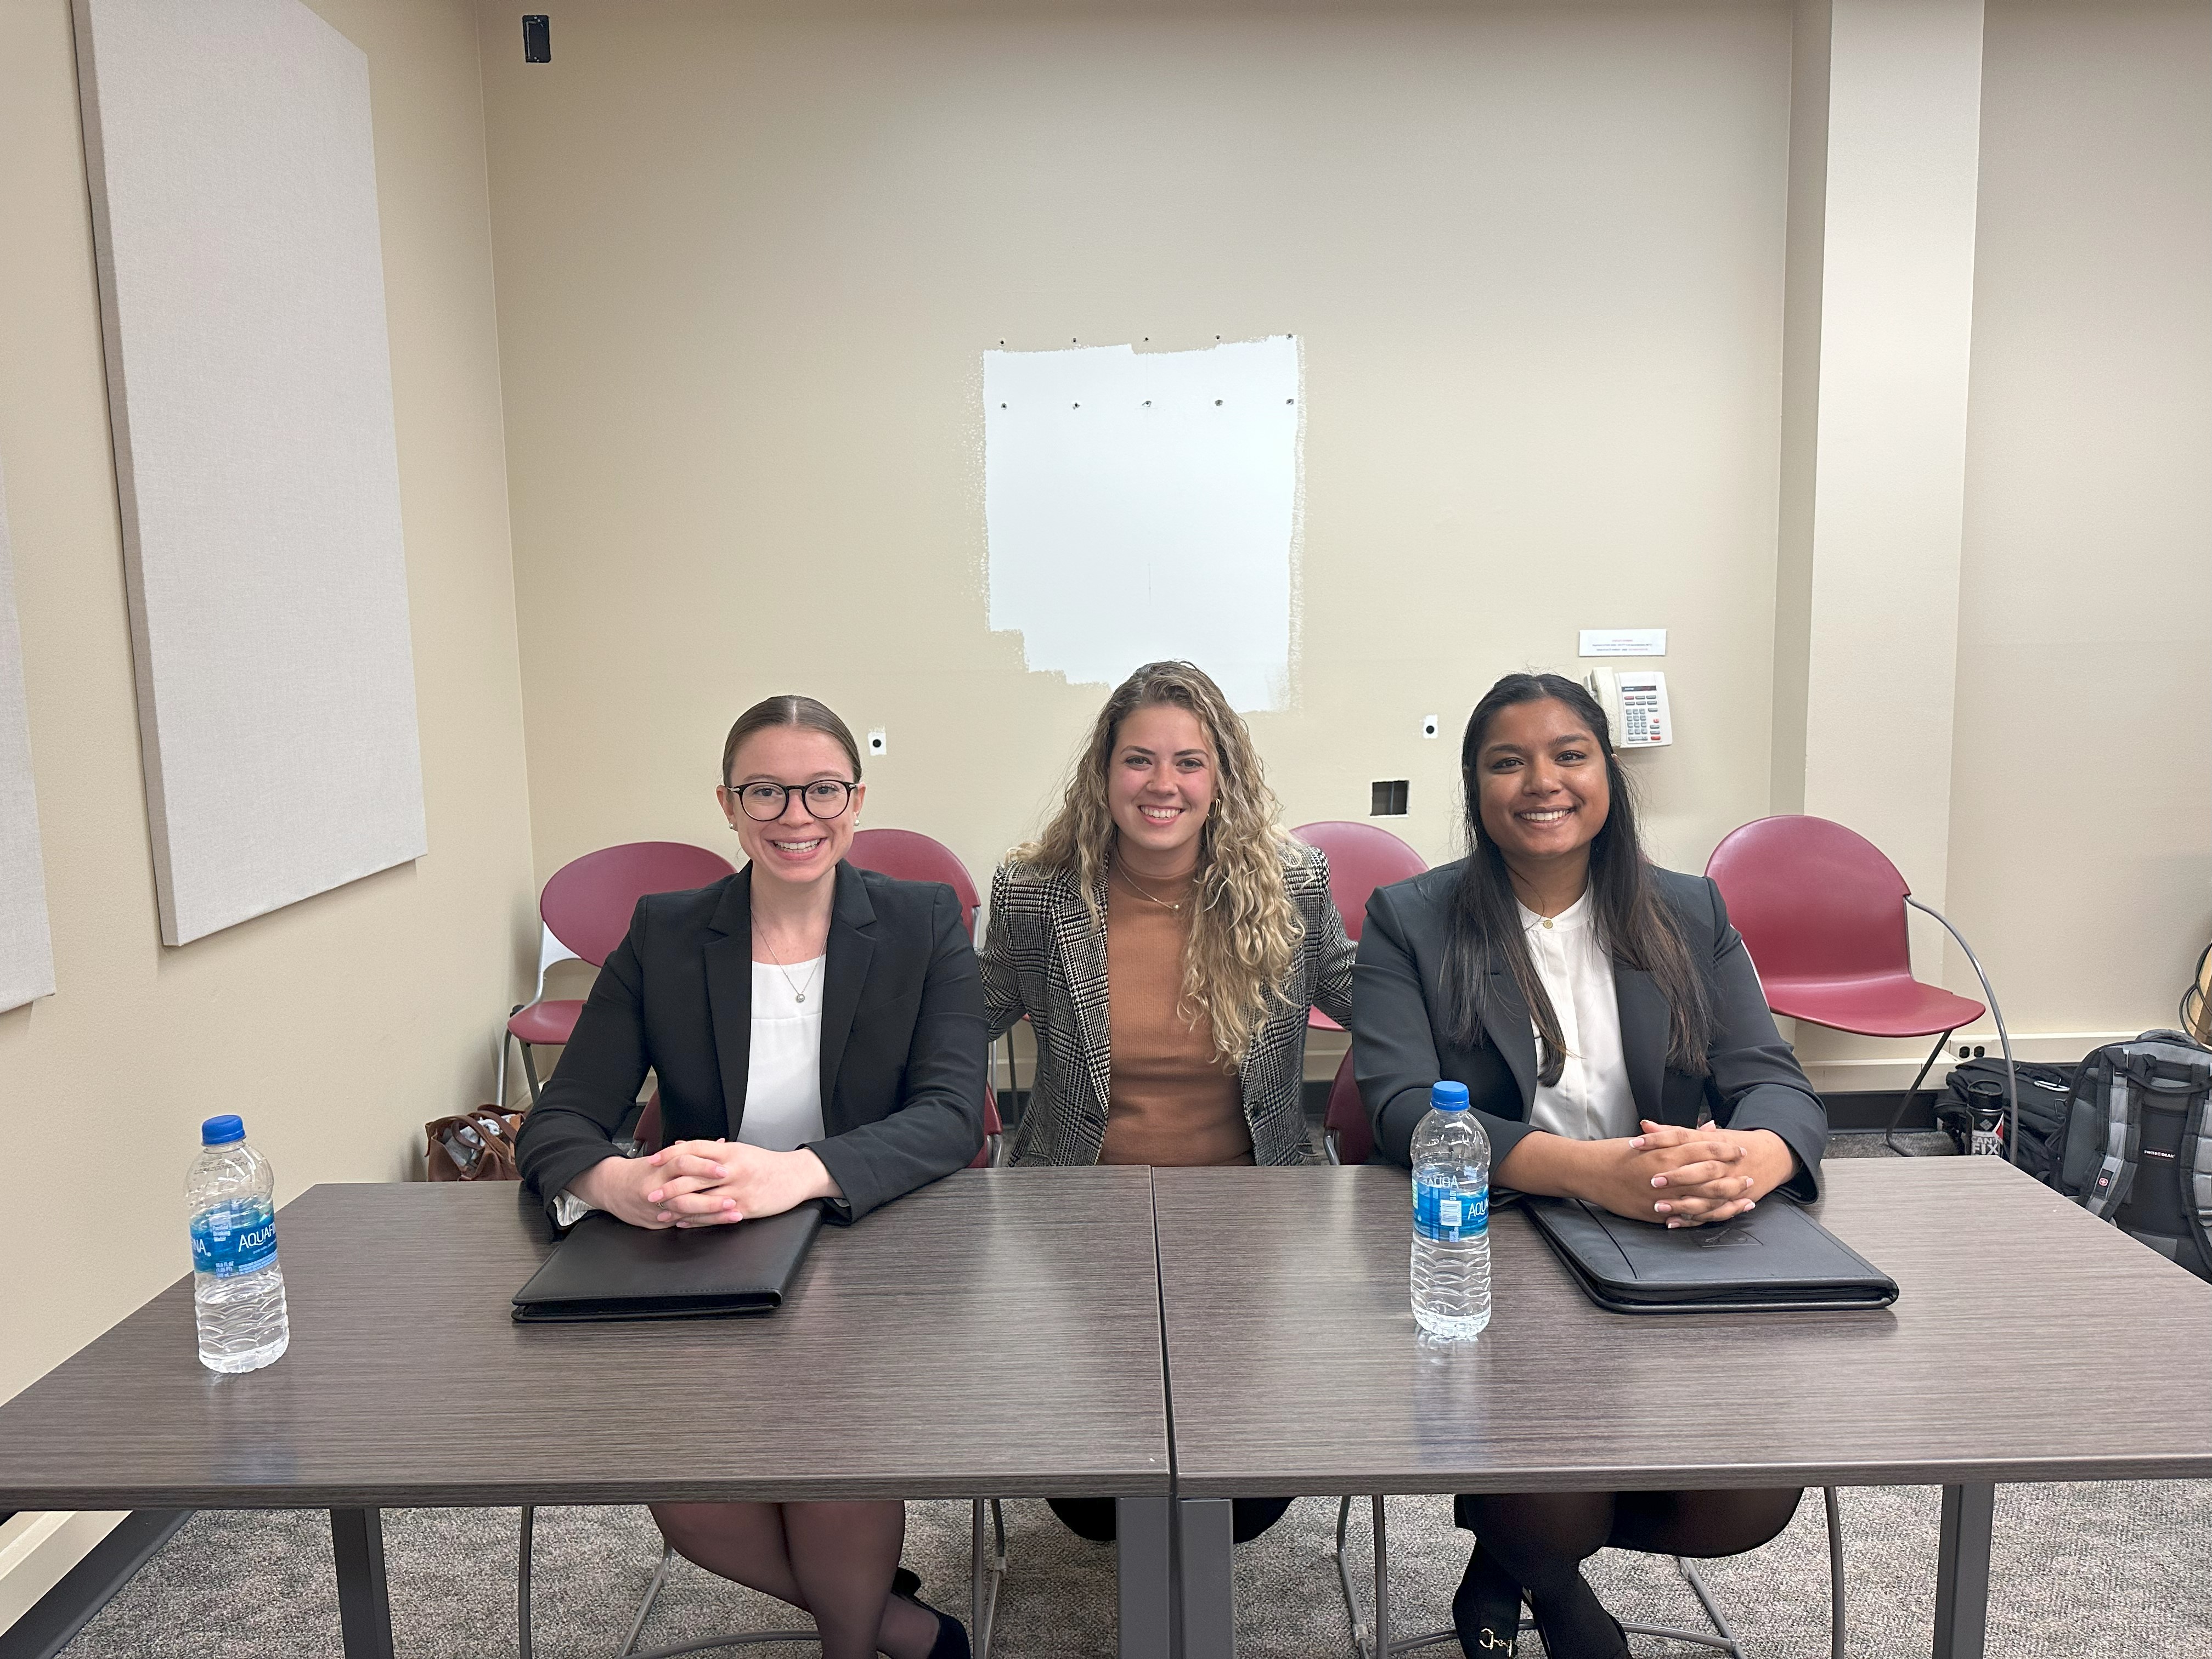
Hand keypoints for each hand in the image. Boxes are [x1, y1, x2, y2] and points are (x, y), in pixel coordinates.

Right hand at [569, 1146, 734, 1229]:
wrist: (611, 1188)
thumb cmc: (641, 1170)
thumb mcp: (663, 1157)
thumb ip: (692, 1153)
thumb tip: (720, 1145)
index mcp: (659, 1168)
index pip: (683, 1164)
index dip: (704, 1167)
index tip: (724, 1170)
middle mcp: (657, 1188)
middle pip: (686, 1193)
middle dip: (712, 1198)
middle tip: (733, 1199)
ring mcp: (656, 1208)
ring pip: (687, 1212)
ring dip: (712, 1215)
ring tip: (733, 1214)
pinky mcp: (657, 1223)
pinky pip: (681, 1223)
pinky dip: (701, 1222)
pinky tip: (717, 1223)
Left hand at [648, 1139, 841, 1227]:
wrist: (795, 1176)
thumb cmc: (765, 1164)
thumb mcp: (739, 1150)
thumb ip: (712, 1150)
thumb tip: (682, 1147)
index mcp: (729, 1151)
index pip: (694, 1148)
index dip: (671, 1154)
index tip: (653, 1161)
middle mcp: (732, 1168)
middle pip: (693, 1175)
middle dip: (669, 1185)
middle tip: (650, 1193)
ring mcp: (738, 1189)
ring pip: (702, 1198)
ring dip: (678, 1206)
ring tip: (661, 1211)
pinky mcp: (744, 1207)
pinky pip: (715, 1215)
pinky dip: (696, 1219)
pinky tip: (683, 1221)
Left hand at [1631, 1120, 1794, 1227]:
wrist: (1770, 1155)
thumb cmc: (1728, 1144)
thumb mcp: (1703, 1136)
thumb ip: (1673, 1132)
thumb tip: (1645, 1125)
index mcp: (1713, 1142)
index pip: (1683, 1136)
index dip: (1659, 1140)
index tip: (1636, 1144)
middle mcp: (1722, 1163)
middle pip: (1700, 1168)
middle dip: (1677, 1176)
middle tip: (1652, 1181)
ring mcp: (1730, 1183)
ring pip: (1708, 1196)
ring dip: (1682, 1203)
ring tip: (1659, 1206)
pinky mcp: (1733, 1200)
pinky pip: (1713, 1213)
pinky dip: (1693, 1219)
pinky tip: (1673, 1221)